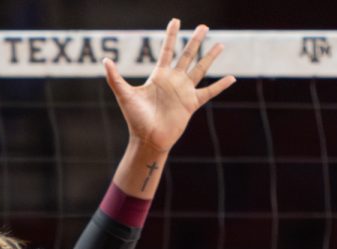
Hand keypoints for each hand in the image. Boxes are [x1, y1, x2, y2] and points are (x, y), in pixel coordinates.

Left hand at [102, 20, 234, 155]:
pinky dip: (220, 85)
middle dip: (195, 40)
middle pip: (187, 55)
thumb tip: (105, 59)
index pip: (166, 51)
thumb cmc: (135, 119)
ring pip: (200, 69)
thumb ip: (115, 77)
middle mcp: (173, 81)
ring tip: (220, 45)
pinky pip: (209, 92)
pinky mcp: (191, 104)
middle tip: (204, 26)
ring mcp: (184, 91)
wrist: (147, 139)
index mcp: (158, 76)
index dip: (170, 36)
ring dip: (210, 57)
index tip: (175, 21)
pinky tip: (231, 78)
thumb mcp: (124, 95)